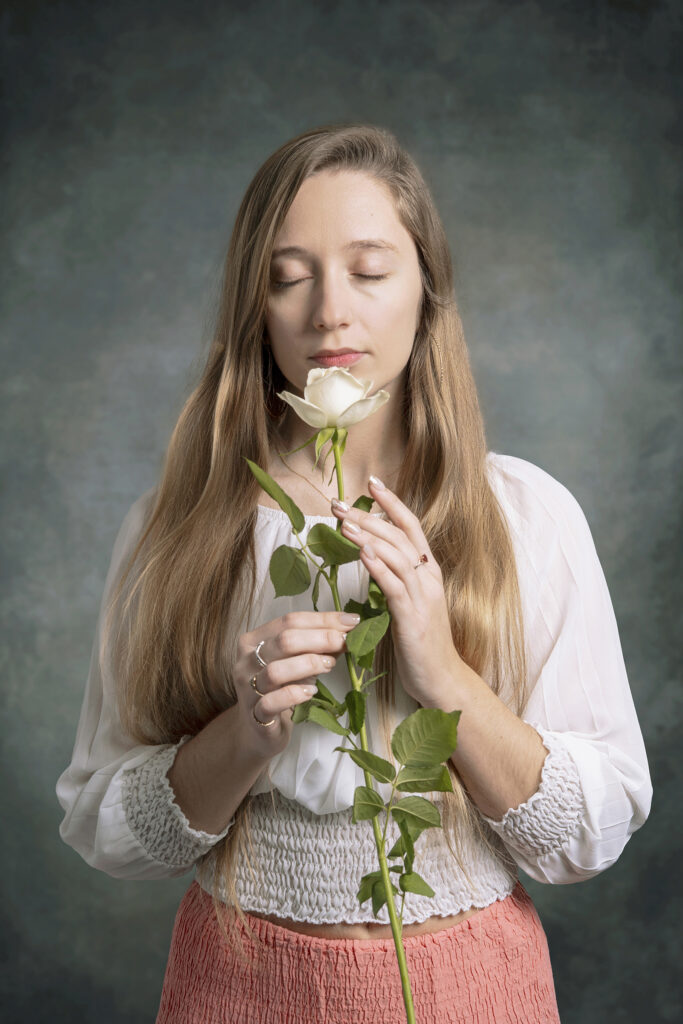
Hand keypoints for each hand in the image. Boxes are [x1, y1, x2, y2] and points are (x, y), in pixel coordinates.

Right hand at [235, 611, 358, 756]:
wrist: (258, 731)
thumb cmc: (281, 690)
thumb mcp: (299, 663)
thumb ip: (318, 646)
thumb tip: (349, 628)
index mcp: (254, 640)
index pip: (289, 621)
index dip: (323, 619)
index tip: (351, 621)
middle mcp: (246, 661)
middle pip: (284, 641)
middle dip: (321, 638)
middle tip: (344, 642)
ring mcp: (248, 688)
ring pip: (277, 670)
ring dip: (309, 664)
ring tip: (329, 665)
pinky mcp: (255, 715)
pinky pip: (272, 702)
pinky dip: (295, 694)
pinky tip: (311, 691)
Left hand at [331, 478, 463, 707]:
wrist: (443, 680)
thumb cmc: (422, 644)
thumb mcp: (410, 603)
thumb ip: (395, 578)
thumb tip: (371, 555)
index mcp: (428, 572)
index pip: (411, 526)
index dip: (392, 502)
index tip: (372, 482)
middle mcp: (429, 578)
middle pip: (399, 535)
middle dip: (368, 515)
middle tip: (338, 503)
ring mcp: (423, 597)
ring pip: (396, 556)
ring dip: (369, 535)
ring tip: (343, 522)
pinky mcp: (413, 618)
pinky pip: (395, 586)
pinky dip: (378, 566)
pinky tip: (361, 553)